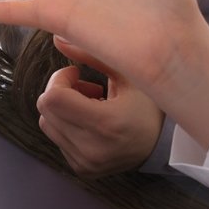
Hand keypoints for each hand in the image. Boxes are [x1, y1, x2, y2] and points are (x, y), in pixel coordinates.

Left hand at [36, 40, 163, 175]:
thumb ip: (91, 55)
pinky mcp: (82, 170)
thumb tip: (57, 38)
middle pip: (46, 110)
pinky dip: (67, 126)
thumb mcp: (127, 75)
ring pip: (46, 124)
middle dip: (59, 91)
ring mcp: (86, 162)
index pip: (52, 99)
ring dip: (61, 109)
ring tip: (90, 105)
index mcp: (106, 123)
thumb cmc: (147, 105)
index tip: (76, 73)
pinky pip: (57, 139)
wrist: (163, 146)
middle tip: (85, 88)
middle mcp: (93, 148)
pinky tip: (91, 123)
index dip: (59, 79)